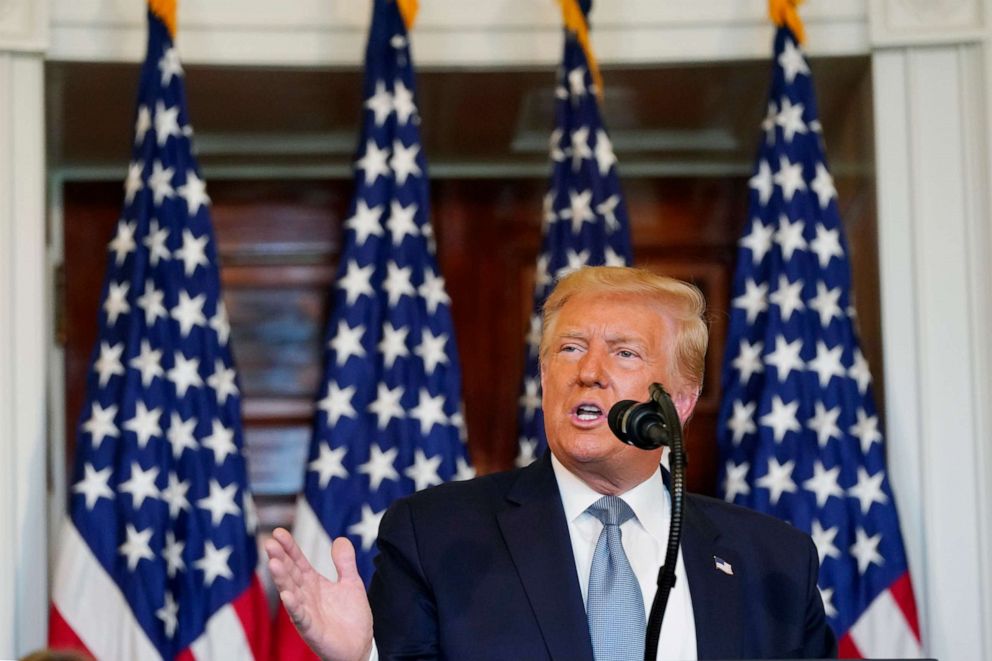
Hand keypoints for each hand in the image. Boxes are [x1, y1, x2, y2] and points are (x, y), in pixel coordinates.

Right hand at [265, 528, 373, 660]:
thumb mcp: (351, 583)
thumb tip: (339, 539)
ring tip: (273, 563)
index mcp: (314, 583)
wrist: (360, 646)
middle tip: (269, 544)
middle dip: (280, 559)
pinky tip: (287, 595)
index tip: (278, 532)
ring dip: (282, 579)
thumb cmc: (351, 616)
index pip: (298, 562)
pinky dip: (294, 606)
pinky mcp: (312, 629)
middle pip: (290, 574)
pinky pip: (301, 617)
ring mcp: (306, 612)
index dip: (289, 547)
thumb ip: (345, 562)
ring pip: (291, 593)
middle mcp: (306, 596)